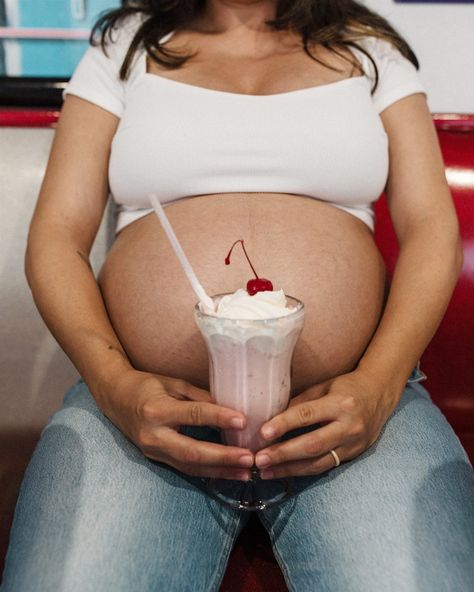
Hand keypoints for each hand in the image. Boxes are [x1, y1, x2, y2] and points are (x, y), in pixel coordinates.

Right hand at [102, 369, 253, 479]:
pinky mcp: (156, 460)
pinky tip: (227, 473)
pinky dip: (208, 472)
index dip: (219, 418)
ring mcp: (153, 451)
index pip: (193, 415)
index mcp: (157, 411)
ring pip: (190, 467)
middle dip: (223, 457)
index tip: (243, 421)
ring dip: (220, 471)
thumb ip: (200, 396)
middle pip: (192, 452)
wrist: (115, 399)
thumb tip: (230, 407)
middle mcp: (153, 435)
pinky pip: (185, 469)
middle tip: (249, 458)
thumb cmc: (146, 386)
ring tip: (245, 472)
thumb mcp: (173, 384)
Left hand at [254, 369, 397, 478]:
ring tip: (266, 471)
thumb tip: (270, 417)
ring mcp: (353, 444)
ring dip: (289, 469)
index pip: (308, 415)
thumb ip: (300, 403)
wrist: (380, 395)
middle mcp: (349, 426)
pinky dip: (303, 471)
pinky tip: (284, 472)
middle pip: (313, 444)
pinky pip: (325, 467)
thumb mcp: (323, 387)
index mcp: (341, 403)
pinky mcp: (353, 456)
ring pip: (318, 462)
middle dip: (284, 454)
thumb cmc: (346, 387)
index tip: (263, 433)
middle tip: (260, 459)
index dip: (284, 424)